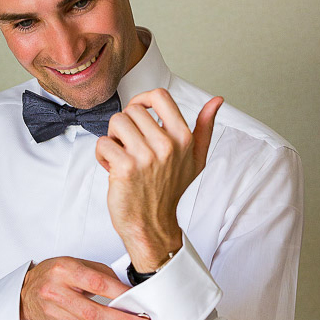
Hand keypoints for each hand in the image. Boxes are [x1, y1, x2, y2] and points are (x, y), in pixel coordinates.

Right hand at [20, 257, 154, 319]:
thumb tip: (128, 291)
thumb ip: (101, 274)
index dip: (121, 294)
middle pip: (94, 313)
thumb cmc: (54, 275)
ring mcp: (55, 312)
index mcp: (63, 270)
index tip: (139, 301)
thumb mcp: (76, 264)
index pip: (97, 283)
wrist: (27, 293)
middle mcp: (56, 292)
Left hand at [95, 89, 222, 271]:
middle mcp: (166, 145)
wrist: (152, 223)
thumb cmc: (170, 189)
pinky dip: (102, 155)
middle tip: (129, 145)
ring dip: (112, 139)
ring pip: (116, 123)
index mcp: (183, 138)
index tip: (137, 113)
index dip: (142, 100)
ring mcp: (146, 156)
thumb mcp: (196, 158)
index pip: (159, 96)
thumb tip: (216, 101)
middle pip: (131, 110)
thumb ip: (205, 127)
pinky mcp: (125, 168)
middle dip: (125, 126)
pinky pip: (102, 143)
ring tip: (121, 155)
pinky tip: (112, 168)